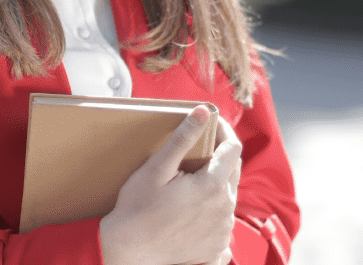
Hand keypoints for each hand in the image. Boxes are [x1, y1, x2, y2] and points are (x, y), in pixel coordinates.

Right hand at [99, 105, 241, 264]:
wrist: (128, 251)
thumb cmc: (137, 208)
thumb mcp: (157, 168)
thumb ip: (183, 138)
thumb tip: (203, 111)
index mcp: (213, 186)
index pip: (233, 148)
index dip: (223, 130)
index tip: (210, 122)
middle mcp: (225, 209)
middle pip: (233, 169)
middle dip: (219, 154)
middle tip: (196, 149)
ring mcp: (223, 230)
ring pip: (229, 193)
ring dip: (216, 180)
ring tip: (189, 178)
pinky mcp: (218, 245)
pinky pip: (223, 217)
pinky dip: (213, 205)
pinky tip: (191, 204)